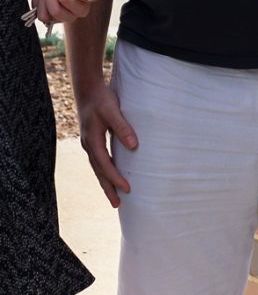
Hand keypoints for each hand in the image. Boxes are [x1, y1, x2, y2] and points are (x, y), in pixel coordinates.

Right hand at [74, 77, 137, 207]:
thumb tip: (133, 145)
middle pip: (98, 172)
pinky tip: (112, 175)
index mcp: (92, 140)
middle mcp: (89, 145)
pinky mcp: (93, 140)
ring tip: (115, 197)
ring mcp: (89, 143)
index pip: (105, 165)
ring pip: (97, 168)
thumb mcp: (112, 110)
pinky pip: (99, 161)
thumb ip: (122, 127)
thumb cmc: (101, 99)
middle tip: (117, 205)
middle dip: (108, 188)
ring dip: (106, 182)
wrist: (88, 89)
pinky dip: (105, 171)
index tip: (127, 189)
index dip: (116, 178)